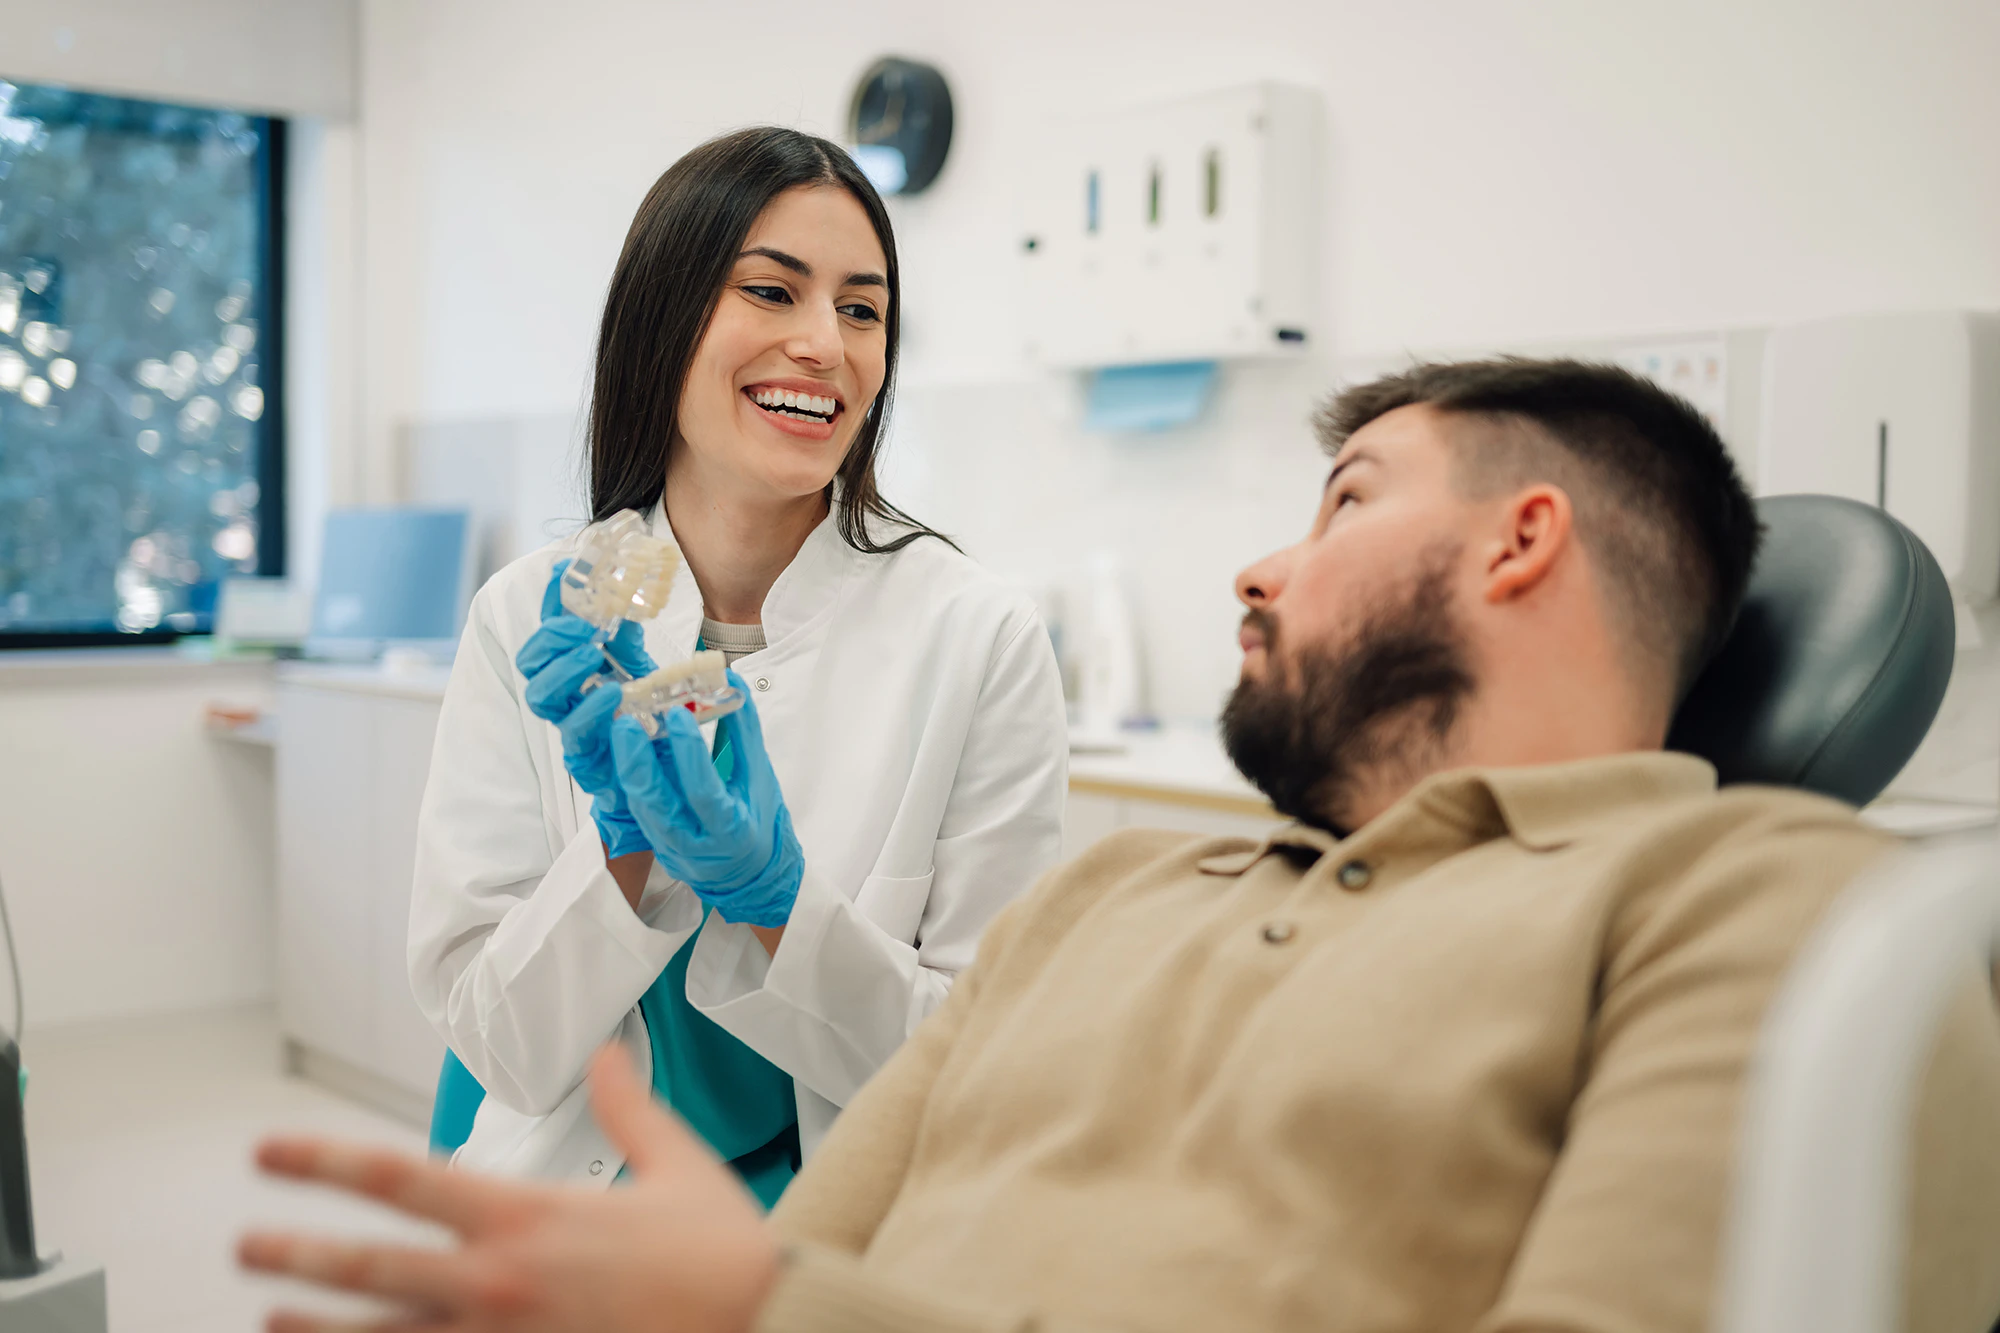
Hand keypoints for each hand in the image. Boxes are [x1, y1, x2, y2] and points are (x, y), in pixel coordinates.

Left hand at [239, 1046, 779, 1332]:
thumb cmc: (722, 1255)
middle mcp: (498, 1282)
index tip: (272, 1154)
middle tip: (245, 1244)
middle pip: (367, 1266)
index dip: (323, 1161)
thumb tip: (608, 1054)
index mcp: (527, 1216)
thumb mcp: (676, 1165)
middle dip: (296, 1252)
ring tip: (270, 1316)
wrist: (763, 1327)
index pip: (399, 1179)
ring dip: (315, 1327)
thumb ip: (629, 1107)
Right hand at [517, 563, 656, 858]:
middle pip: (530, 661)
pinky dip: (589, 710)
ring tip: (590, 652)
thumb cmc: (647, 719)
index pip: (550, 627)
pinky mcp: (587, 758)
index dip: (551, 601)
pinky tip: (611, 694)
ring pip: (540, 697)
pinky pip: (575, 735)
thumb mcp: (640, 667)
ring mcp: (571, 725)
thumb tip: (622, 590)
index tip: (563, 571)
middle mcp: (565, 695)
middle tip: (585, 624)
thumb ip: (626, 635)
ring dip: (562, 669)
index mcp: (573, 668)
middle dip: (551, 636)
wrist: (667, 775)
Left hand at [609, 675, 803, 928]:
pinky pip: (638, 812)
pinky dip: (631, 781)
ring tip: (622, 730)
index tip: (678, 713)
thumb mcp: (760, 776)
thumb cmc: (762, 820)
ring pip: (640, 808)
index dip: (689, 752)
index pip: (703, 791)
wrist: (754, 875)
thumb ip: (744, 731)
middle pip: (658, 804)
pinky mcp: (657, 847)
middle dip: (638, 761)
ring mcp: (673, 850)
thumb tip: (731, 683)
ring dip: (628, 769)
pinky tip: (625, 753)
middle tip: (627, 721)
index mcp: (732, 830)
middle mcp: (698, 846)